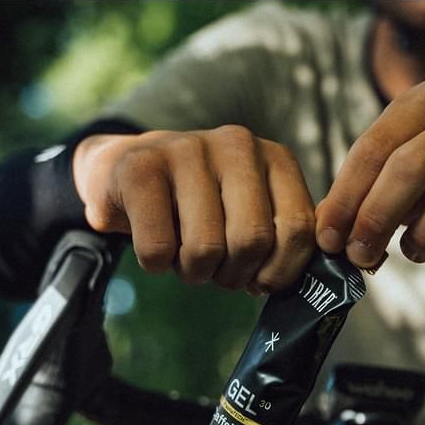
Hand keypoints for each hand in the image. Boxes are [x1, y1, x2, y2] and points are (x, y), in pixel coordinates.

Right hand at [73, 126, 315, 291]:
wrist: (125, 174)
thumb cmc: (201, 209)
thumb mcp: (252, 215)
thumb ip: (282, 238)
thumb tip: (288, 278)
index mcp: (275, 159)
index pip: (298, 228)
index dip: (278, 271)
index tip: (259, 280)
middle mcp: (237, 145)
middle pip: (252, 240)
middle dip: (233, 274)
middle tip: (217, 269)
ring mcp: (187, 149)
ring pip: (206, 248)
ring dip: (194, 272)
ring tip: (185, 255)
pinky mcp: (140, 168)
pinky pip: (158, 248)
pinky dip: (156, 264)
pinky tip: (156, 244)